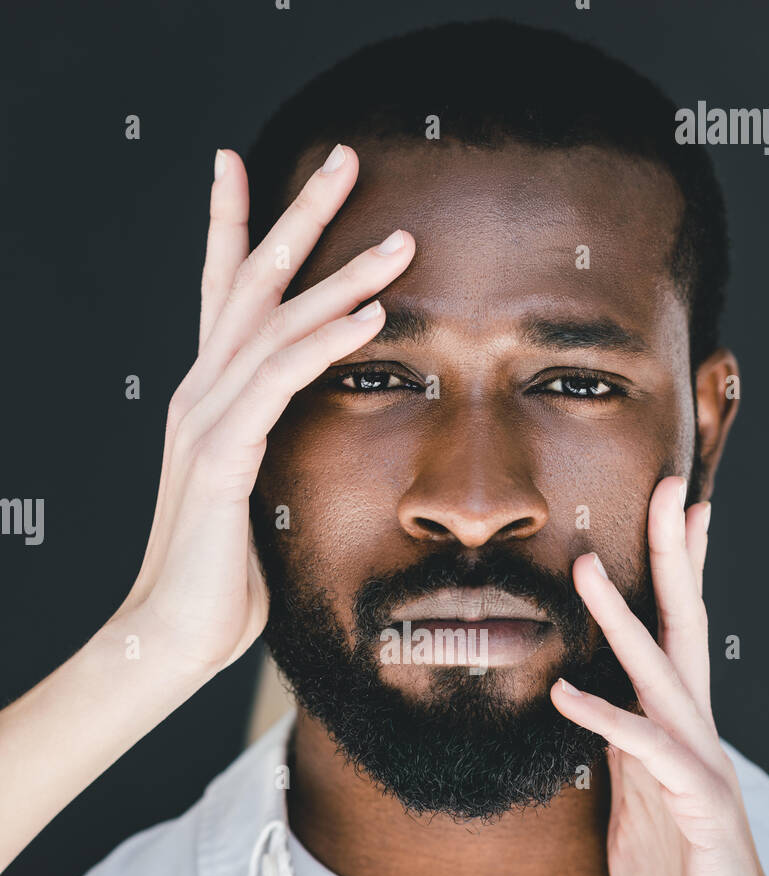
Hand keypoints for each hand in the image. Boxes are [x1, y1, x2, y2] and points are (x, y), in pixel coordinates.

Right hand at [115, 144, 415, 677]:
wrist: (175, 636)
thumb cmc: (222, 578)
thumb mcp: (255, 498)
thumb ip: (270, 452)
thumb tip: (306, 438)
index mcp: (210, 400)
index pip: (223, 295)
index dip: (233, 226)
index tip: (241, 162)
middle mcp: (201, 394)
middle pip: (250, 281)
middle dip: (296, 215)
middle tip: (345, 154)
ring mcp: (206, 421)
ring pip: (274, 323)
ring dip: (340, 276)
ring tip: (400, 241)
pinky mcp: (219, 458)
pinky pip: (278, 383)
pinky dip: (324, 344)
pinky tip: (370, 317)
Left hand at [550, 476, 768, 875]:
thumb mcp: (636, 808)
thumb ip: (623, 754)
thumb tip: (594, 702)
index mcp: (678, 733)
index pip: (675, 637)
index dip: (675, 572)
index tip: (675, 509)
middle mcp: (695, 737)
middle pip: (684, 631)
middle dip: (673, 557)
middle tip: (667, 486)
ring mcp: (701, 769)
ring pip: (665, 677)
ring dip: (625, 620)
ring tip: (588, 567)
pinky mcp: (700, 808)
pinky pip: (648, 753)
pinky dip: (607, 718)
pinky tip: (565, 691)